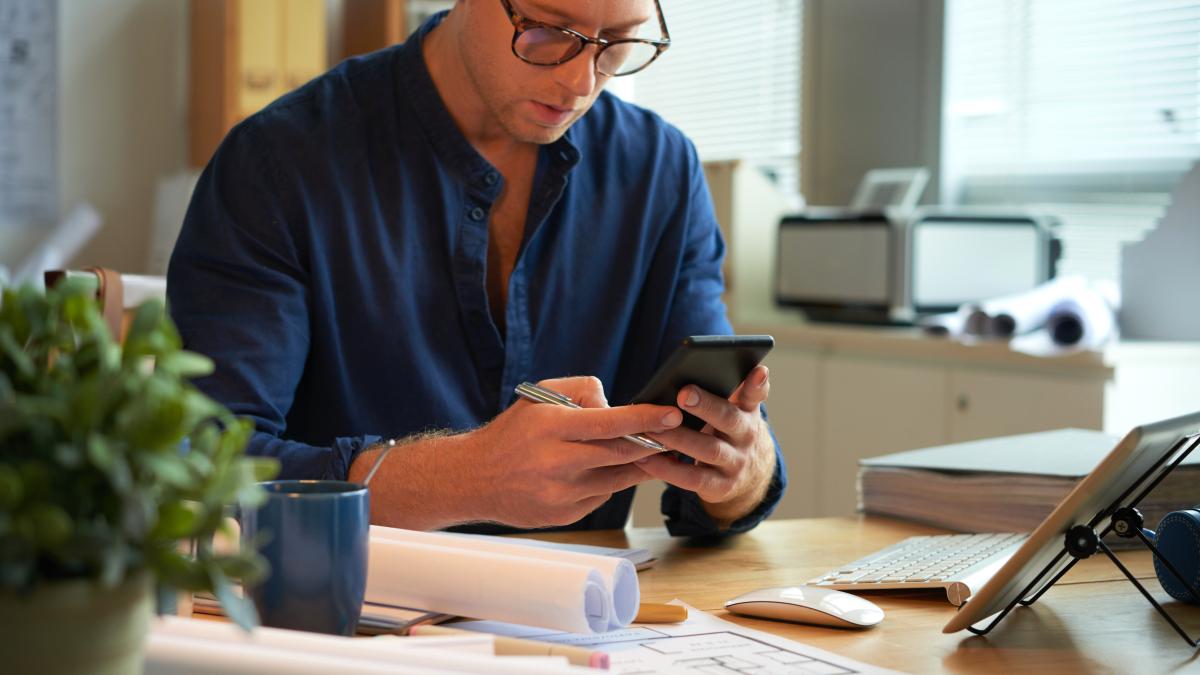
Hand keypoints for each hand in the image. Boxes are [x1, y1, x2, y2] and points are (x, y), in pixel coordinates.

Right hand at [349, 376, 682, 529]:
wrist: (473, 479)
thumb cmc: (512, 433)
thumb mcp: (539, 396)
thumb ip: (582, 391)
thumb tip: (617, 408)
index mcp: (551, 428)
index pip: (611, 423)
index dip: (646, 419)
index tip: (673, 415)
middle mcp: (556, 463)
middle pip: (621, 454)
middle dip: (652, 443)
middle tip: (674, 434)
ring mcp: (561, 495)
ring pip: (617, 479)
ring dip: (636, 464)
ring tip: (648, 451)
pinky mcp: (563, 517)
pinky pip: (601, 496)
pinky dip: (609, 482)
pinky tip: (604, 471)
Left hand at [635, 365, 775, 526]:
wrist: (746, 477)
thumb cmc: (728, 432)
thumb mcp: (736, 411)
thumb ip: (726, 391)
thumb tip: (697, 366)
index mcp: (747, 412)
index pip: (755, 395)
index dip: (757, 383)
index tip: (758, 370)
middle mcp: (746, 437)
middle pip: (728, 419)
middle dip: (706, 406)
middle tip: (684, 394)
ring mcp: (735, 463)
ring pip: (708, 449)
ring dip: (679, 438)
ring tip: (654, 427)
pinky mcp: (720, 486)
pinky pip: (691, 478)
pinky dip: (667, 469)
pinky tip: (645, 457)